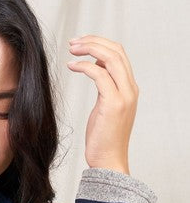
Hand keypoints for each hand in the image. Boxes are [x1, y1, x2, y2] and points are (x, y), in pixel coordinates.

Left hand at [67, 34, 138, 173]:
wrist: (108, 161)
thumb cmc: (103, 138)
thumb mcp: (105, 105)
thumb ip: (104, 85)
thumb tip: (96, 65)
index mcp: (130, 88)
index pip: (120, 54)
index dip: (100, 44)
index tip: (81, 43)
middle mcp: (130, 89)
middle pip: (116, 51)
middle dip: (94, 41)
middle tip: (73, 42)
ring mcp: (124, 95)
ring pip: (110, 58)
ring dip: (89, 49)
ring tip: (72, 49)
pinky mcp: (113, 103)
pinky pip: (99, 74)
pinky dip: (84, 66)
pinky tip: (72, 66)